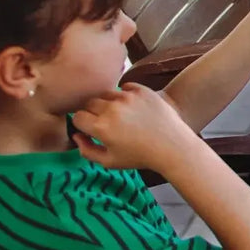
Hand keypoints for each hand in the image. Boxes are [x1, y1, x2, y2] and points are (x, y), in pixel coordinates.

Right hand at [72, 84, 198, 171]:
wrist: (173, 146)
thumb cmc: (140, 157)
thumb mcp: (109, 162)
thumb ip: (86, 150)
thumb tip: (76, 135)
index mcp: (101, 127)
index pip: (78, 117)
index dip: (82, 124)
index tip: (90, 129)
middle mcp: (112, 109)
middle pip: (89, 103)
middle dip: (92, 112)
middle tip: (105, 122)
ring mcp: (128, 97)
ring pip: (106, 94)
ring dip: (108, 103)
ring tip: (120, 115)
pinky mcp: (142, 91)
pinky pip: (125, 87)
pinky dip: (125, 95)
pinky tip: (132, 107)